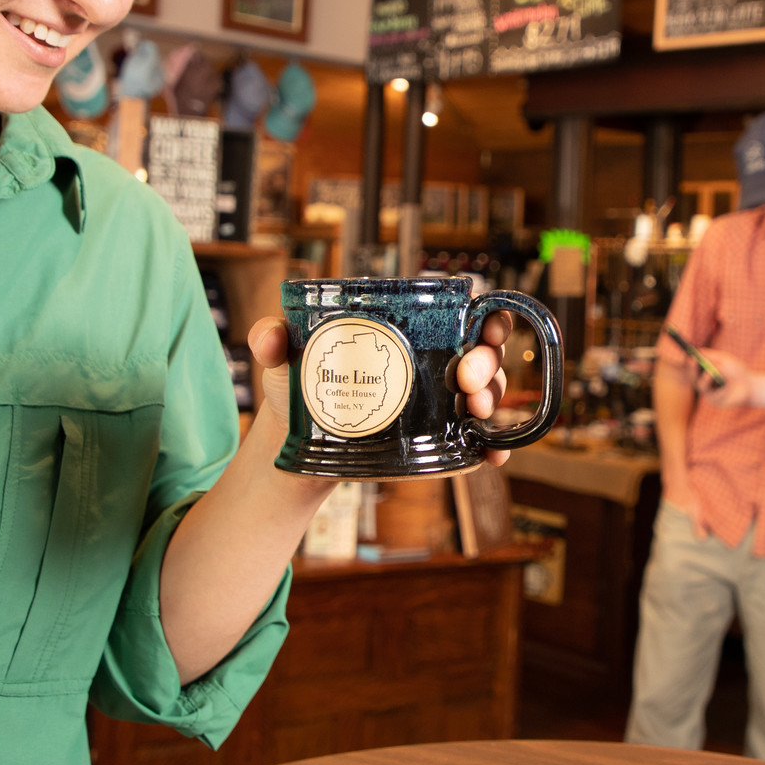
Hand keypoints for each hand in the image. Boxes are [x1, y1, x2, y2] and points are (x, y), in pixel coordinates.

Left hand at [248, 312, 513, 466]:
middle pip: (482, 349)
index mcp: (406, 327)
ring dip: (493, 397)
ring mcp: (438, 400)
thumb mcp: (283, 357)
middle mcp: (431, 359)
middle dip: (487, 360)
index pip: (459, 309)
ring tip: (474, 411)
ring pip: (488, 390)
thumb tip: (269, 337)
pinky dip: (494, 446)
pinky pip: (479, 439)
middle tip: (467, 379)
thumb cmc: (296, 386)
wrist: (295, 444)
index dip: (485, 313)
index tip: (483, 326)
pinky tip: (493, 455)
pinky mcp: (436, 438)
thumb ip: (271, 337)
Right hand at [691, 347, 755, 408]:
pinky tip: (728, 386)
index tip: (689, 355)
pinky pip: (714, 395)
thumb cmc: (736, 370)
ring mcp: (709, 393)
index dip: (688, 363)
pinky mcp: (717, 401)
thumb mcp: (724, 359)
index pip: (691, 368)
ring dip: (705, 378)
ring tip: (710, 373)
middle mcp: (704, 383)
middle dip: (691, 369)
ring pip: (701, 386)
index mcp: (703, 372)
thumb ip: (712, 355)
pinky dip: (721, 388)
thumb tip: (698, 351)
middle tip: (693, 360)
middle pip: (692, 378)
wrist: (750, 384)